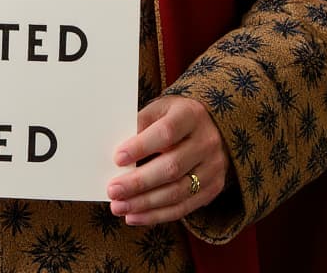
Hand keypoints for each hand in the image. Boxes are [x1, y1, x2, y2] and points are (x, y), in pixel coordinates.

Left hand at [107, 94, 229, 225]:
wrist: (212, 127)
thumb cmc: (175, 117)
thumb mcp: (159, 110)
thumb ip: (141, 125)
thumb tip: (118, 155)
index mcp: (191, 115)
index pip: (166, 132)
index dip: (141, 147)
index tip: (117, 158)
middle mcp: (206, 142)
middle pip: (172, 167)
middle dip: (139, 182)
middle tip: (113, 190)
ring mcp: (212, 167)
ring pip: (177, 192)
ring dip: (145, 204)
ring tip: (120, 207)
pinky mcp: (213, 188)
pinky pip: (183, 207)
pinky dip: (157, 215)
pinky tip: (135, 216)